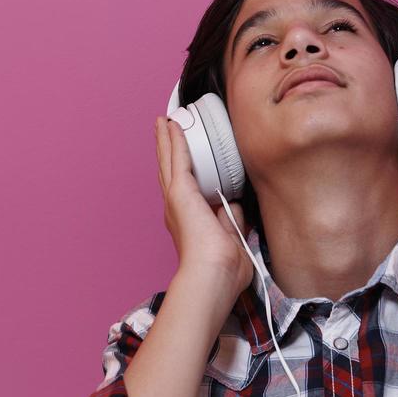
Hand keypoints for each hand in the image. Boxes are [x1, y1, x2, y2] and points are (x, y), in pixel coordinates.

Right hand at [155, 116, 255, 296]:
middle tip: (164, 131)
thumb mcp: (231, 238)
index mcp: (188, 221)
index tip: (181, 158)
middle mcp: (176, 209)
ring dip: (166, 140)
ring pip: (168, 161)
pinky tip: (172, 125)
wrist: (213, 273)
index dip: (181, 171)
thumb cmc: (223, 268)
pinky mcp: (180, 192)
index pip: (185, 190)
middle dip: (167, 150)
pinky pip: (177, 158)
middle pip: (169, 171)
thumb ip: (231, 220)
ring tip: (164, 123)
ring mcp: (176, 199)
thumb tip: (234, 205)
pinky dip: (174, 140)